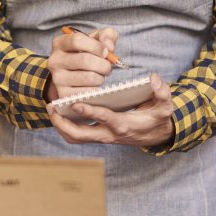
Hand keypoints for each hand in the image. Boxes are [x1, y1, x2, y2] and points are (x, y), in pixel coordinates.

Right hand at [46, 28, 118, 100]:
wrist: (70, 77)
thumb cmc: (86, 55)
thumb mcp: (95, 40)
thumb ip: (106, 35)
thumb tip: (109, 47)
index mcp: (59, 43)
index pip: (77, 40)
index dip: (96, 46)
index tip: (105, 52)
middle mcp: (55, 60)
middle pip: (85, 60)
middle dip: (103, 64)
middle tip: (107, 67)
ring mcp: (57, 78)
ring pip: (89, 77)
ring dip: (101, 77)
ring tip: (99, 76)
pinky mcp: (63, 94)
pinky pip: (88, 92)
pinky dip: (96, 89)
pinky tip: (93, 85)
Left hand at [47, 72, 174, 146]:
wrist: (157, 136)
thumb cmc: (158, 118)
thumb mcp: (165, 106)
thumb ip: (162, 93)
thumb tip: (154, 78)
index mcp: (124, 125)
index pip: (104, 118)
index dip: (90, 112)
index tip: (75, 104)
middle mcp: (109, 134)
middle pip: (80, 135)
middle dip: (63, 123)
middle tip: (51, 107)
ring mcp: (102, 137)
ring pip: (75, 137)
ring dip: (60, 126)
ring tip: (50, 109)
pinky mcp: (98, 136)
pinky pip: (77, 136)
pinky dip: (66, 126)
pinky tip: (59, 112)